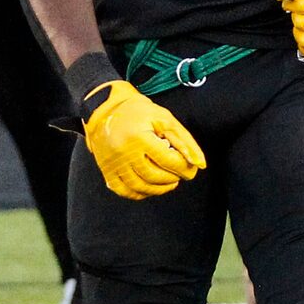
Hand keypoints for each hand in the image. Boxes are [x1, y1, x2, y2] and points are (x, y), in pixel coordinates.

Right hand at [80, 80, 206, 197]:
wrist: (103, 110)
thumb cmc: (137, 112)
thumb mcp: (164, 118)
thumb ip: (184, 141)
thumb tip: (200, 164)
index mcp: (139, 137)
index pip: (168, 161)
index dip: (184, 168)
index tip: (191, 168)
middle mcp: (124, 153)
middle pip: (155, 176)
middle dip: (173, 178)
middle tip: (181, 173)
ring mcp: (113, 164)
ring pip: (141, 187)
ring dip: (160, 189)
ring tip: (169, 181)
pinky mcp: (106, 171)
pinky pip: (125, 191)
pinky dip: (141, 193)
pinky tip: (151, 186)